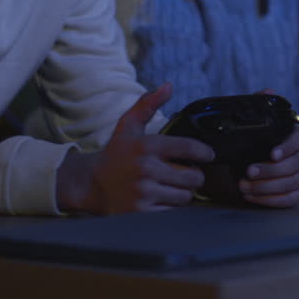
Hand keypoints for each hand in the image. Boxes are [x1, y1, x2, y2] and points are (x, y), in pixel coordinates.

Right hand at [57, 83, 213, 213]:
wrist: (90, 184)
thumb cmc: (115, 154)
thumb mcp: (128, 126)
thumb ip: (148, 104)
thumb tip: (169, 86)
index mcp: (147, 146)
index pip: (188, 147)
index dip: (205, 152)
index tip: (208, 155)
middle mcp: (146, 169)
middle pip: (193, 176)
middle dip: (194, 176)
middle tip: (188, 174)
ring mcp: (143, 192)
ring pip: (185, 196)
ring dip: (183, 193)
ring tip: (173, 187)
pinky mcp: (141, 213)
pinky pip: (172, 212)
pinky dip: (171, 208)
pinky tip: (162, 199)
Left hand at [239, 124, 298, 207]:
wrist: (282, 159)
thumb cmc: (272, 145)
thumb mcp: (269, 136)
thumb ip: (262, 138)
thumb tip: (243, 144)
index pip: (298, 140)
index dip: (286, 148)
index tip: (272, 154)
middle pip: (294, 164)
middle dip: (269, 170)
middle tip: (250, 172)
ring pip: (291, 183)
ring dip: (265, 187)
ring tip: (246, 186)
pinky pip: (289, 199)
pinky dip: (269, 199)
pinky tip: (254, 196)